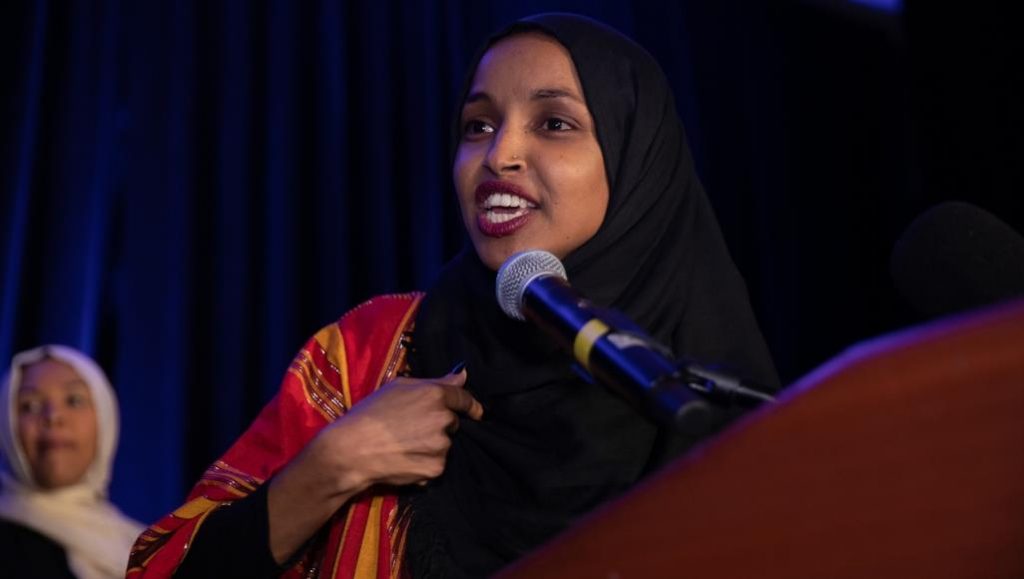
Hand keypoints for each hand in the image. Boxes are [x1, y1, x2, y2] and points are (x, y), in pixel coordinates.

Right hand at [316, 368, 483, 490]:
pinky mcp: (436, 468)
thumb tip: (463, 375)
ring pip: (444, 444)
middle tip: (411, 428)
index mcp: (435, 394)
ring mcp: (441, 446)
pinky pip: (436, 464)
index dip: (471, 405)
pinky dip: (424, 464)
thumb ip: (436, 381)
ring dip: (431, 445)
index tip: (475, 412)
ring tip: (403, 445)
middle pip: (452, 422)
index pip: (464, 398)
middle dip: (438, 425)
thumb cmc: (369, 414)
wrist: (351, 450)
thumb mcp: (398, 387)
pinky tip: (404, 460)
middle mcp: (443, 419)